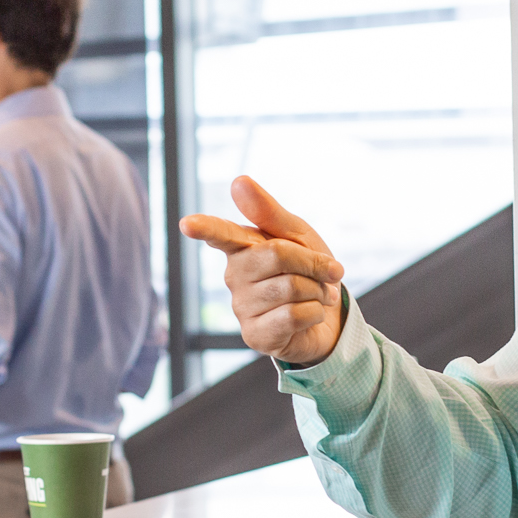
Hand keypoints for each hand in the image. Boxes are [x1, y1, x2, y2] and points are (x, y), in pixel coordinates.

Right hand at [177, 177, 346, 365]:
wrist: (330, 316)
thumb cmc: (307, 270)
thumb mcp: (296, 234)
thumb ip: (269, 211)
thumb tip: (238, 181)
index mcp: (241, 246)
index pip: (220, 233)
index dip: (205, 228)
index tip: (187, 224)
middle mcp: (234, 275)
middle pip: (278, 255)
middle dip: (313, 263)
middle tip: (326, 272)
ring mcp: (242, 307)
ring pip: (291, 287)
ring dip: (318, 290)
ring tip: (318, 295)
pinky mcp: (255, 335)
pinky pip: (294, 315)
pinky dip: (316, 312)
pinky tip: (311, 315)